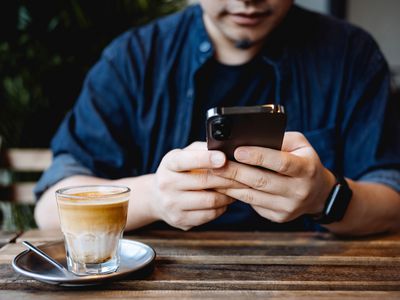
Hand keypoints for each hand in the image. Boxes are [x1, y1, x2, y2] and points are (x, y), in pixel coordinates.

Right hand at [151, 142, 244, 229]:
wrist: (158, 198)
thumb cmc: (180, 171)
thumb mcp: (185, 155)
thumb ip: (202, 149)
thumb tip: (226, 147)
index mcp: (169, 164)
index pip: (185, 160)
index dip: (205, 159)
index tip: (223, 158)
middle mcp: (166, 184)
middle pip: (204, 181)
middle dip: (228, 177)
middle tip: (245, 174)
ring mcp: (172, 204)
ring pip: (210, 200)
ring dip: (228, 194)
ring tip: (237, 188)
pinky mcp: (181, 220)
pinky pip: (210, 215)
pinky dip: (222, 207)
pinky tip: (225, 200)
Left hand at [213, 132, 335, 222]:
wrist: (318, 194)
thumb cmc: (304, 162)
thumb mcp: (300, 145)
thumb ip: (279, 140)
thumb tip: (250, 139)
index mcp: (306, 169)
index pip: (281, 163)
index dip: (258, 156)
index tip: (237, 151)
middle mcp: (299, 190)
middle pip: (261, 181)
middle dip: (236, 171)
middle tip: (216, 163)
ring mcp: (288, 207)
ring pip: (253, 196)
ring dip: (230, 185)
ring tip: (215, 174)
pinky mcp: (278, 217)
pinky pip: (252, 204)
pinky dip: (236, 195)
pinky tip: (224, 186)